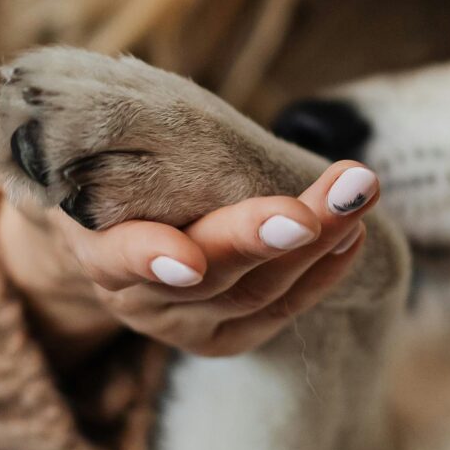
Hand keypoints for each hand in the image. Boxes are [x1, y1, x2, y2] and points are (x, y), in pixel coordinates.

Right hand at [0, 161, 374, 361]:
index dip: (151, 258)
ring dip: (315, 242)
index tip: (187, 260)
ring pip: (254, 293)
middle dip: (263, 237)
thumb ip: (140, 141)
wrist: (105, 227)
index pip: (118, 258)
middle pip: (207, 274)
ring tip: (356, 192)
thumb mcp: (111, 151)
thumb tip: (177, 111)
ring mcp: (179, 326)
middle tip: (313, 209)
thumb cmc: (116, 171)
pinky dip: (322, 272)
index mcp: (93, 248)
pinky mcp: (219, 339)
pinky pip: (278, 312)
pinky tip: (353, 235)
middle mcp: (134, 299)